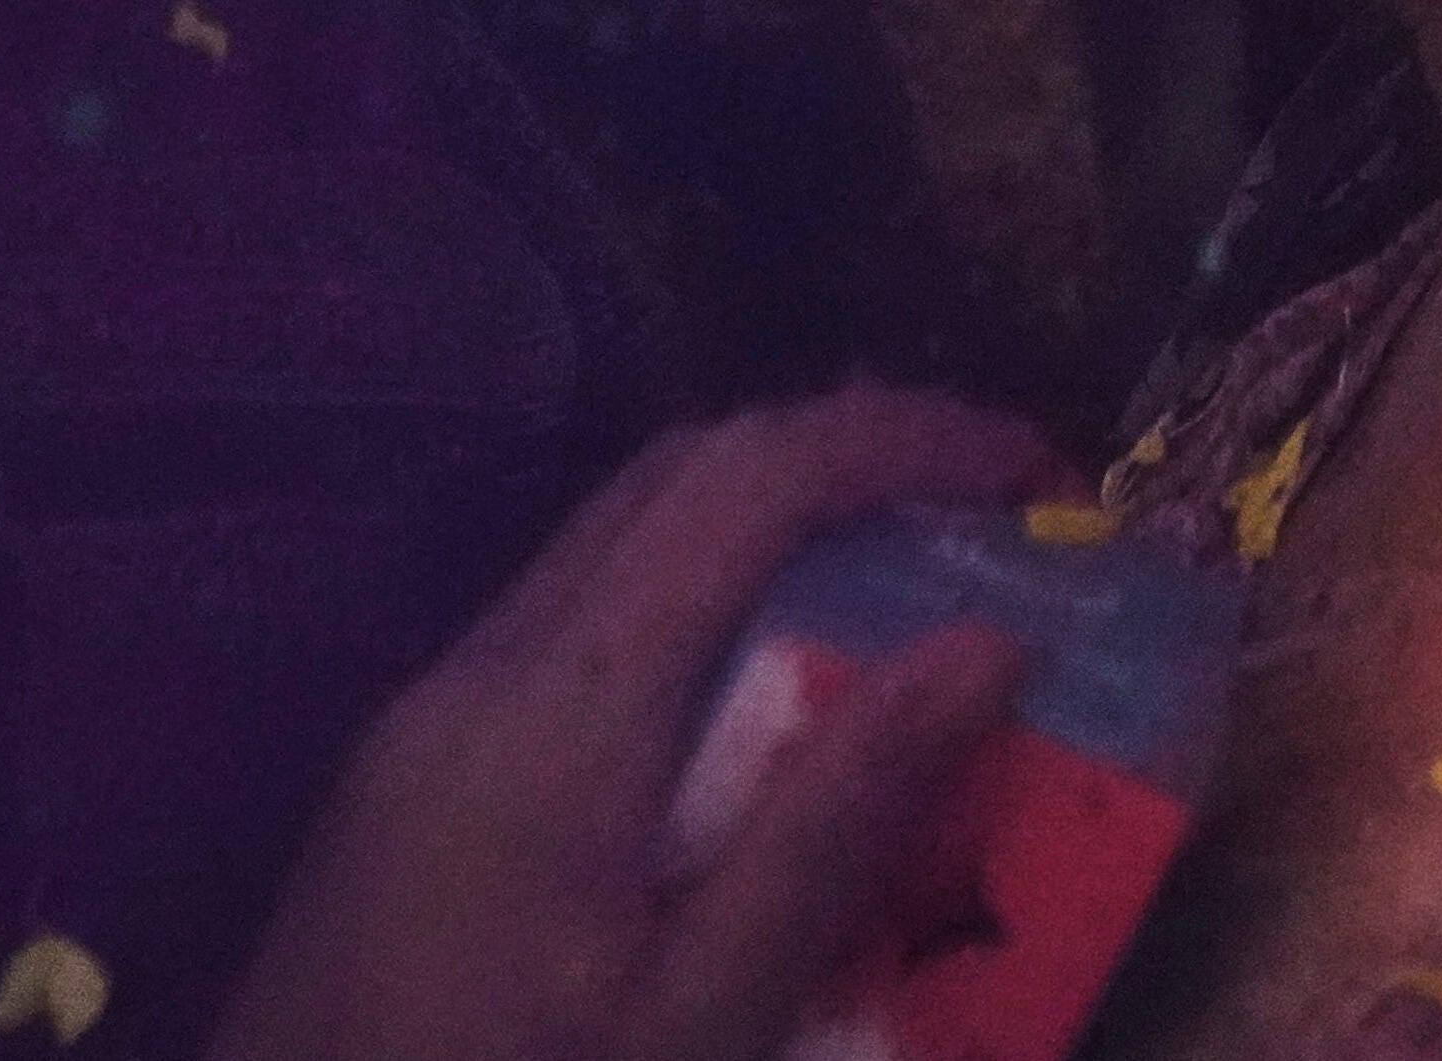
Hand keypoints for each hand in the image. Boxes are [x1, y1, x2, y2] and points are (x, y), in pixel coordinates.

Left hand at [216, 390, 1051, 1060]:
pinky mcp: (408, 772)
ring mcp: (431, 713)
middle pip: (680, 473)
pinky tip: (757, 712)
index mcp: (561, 711)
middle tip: (985, 530)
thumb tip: (988, 641)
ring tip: (901, 607)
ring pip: (618, 538)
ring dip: (766, 528)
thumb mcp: (697, 1016)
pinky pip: (573, 620)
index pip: (749, 480)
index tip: (1033, 473)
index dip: (904, 439)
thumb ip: (833, 826)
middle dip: (848, 462)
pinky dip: (692, 605)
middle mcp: (486, 667)